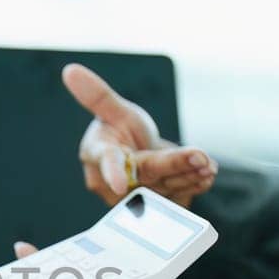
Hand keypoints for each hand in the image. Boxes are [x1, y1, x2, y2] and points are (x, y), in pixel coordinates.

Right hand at [66, 63, 217, 207]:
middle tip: (200, 156)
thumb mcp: (114, 110)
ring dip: (189, 177)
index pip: (107, 163)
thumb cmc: (120, 132)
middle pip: (146, 173)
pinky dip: (193, 186)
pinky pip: (175, 200)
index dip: (113, 173)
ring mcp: (132, 199)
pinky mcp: (152, 209)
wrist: (137, 158)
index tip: (120, 183)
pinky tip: (205, 176)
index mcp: (98, 155)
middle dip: (174, 165)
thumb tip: (70, 70)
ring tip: (208, 165)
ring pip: (165, 189)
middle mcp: (111, 183)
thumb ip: (97, 94)